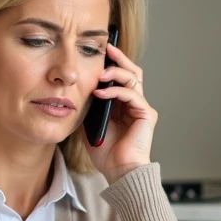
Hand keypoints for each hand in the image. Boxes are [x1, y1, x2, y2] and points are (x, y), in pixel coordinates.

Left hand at [84, 43, 156, 184]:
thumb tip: (73, 92)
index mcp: (123, 105)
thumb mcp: (89, 125)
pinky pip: (132, 94)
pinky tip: (100, 93)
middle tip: (106, 47)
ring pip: (133, 78)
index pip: (120, 76)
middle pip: (132, 71)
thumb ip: (87, 108)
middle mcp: (135, 103)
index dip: (110, 63)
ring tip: (99, 73)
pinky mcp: (146, 114)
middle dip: (119, 57)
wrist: (119, 172)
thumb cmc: (106, 153)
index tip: (97, 53)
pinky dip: (115, 91)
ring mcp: (142, 108)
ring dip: (116, 72)